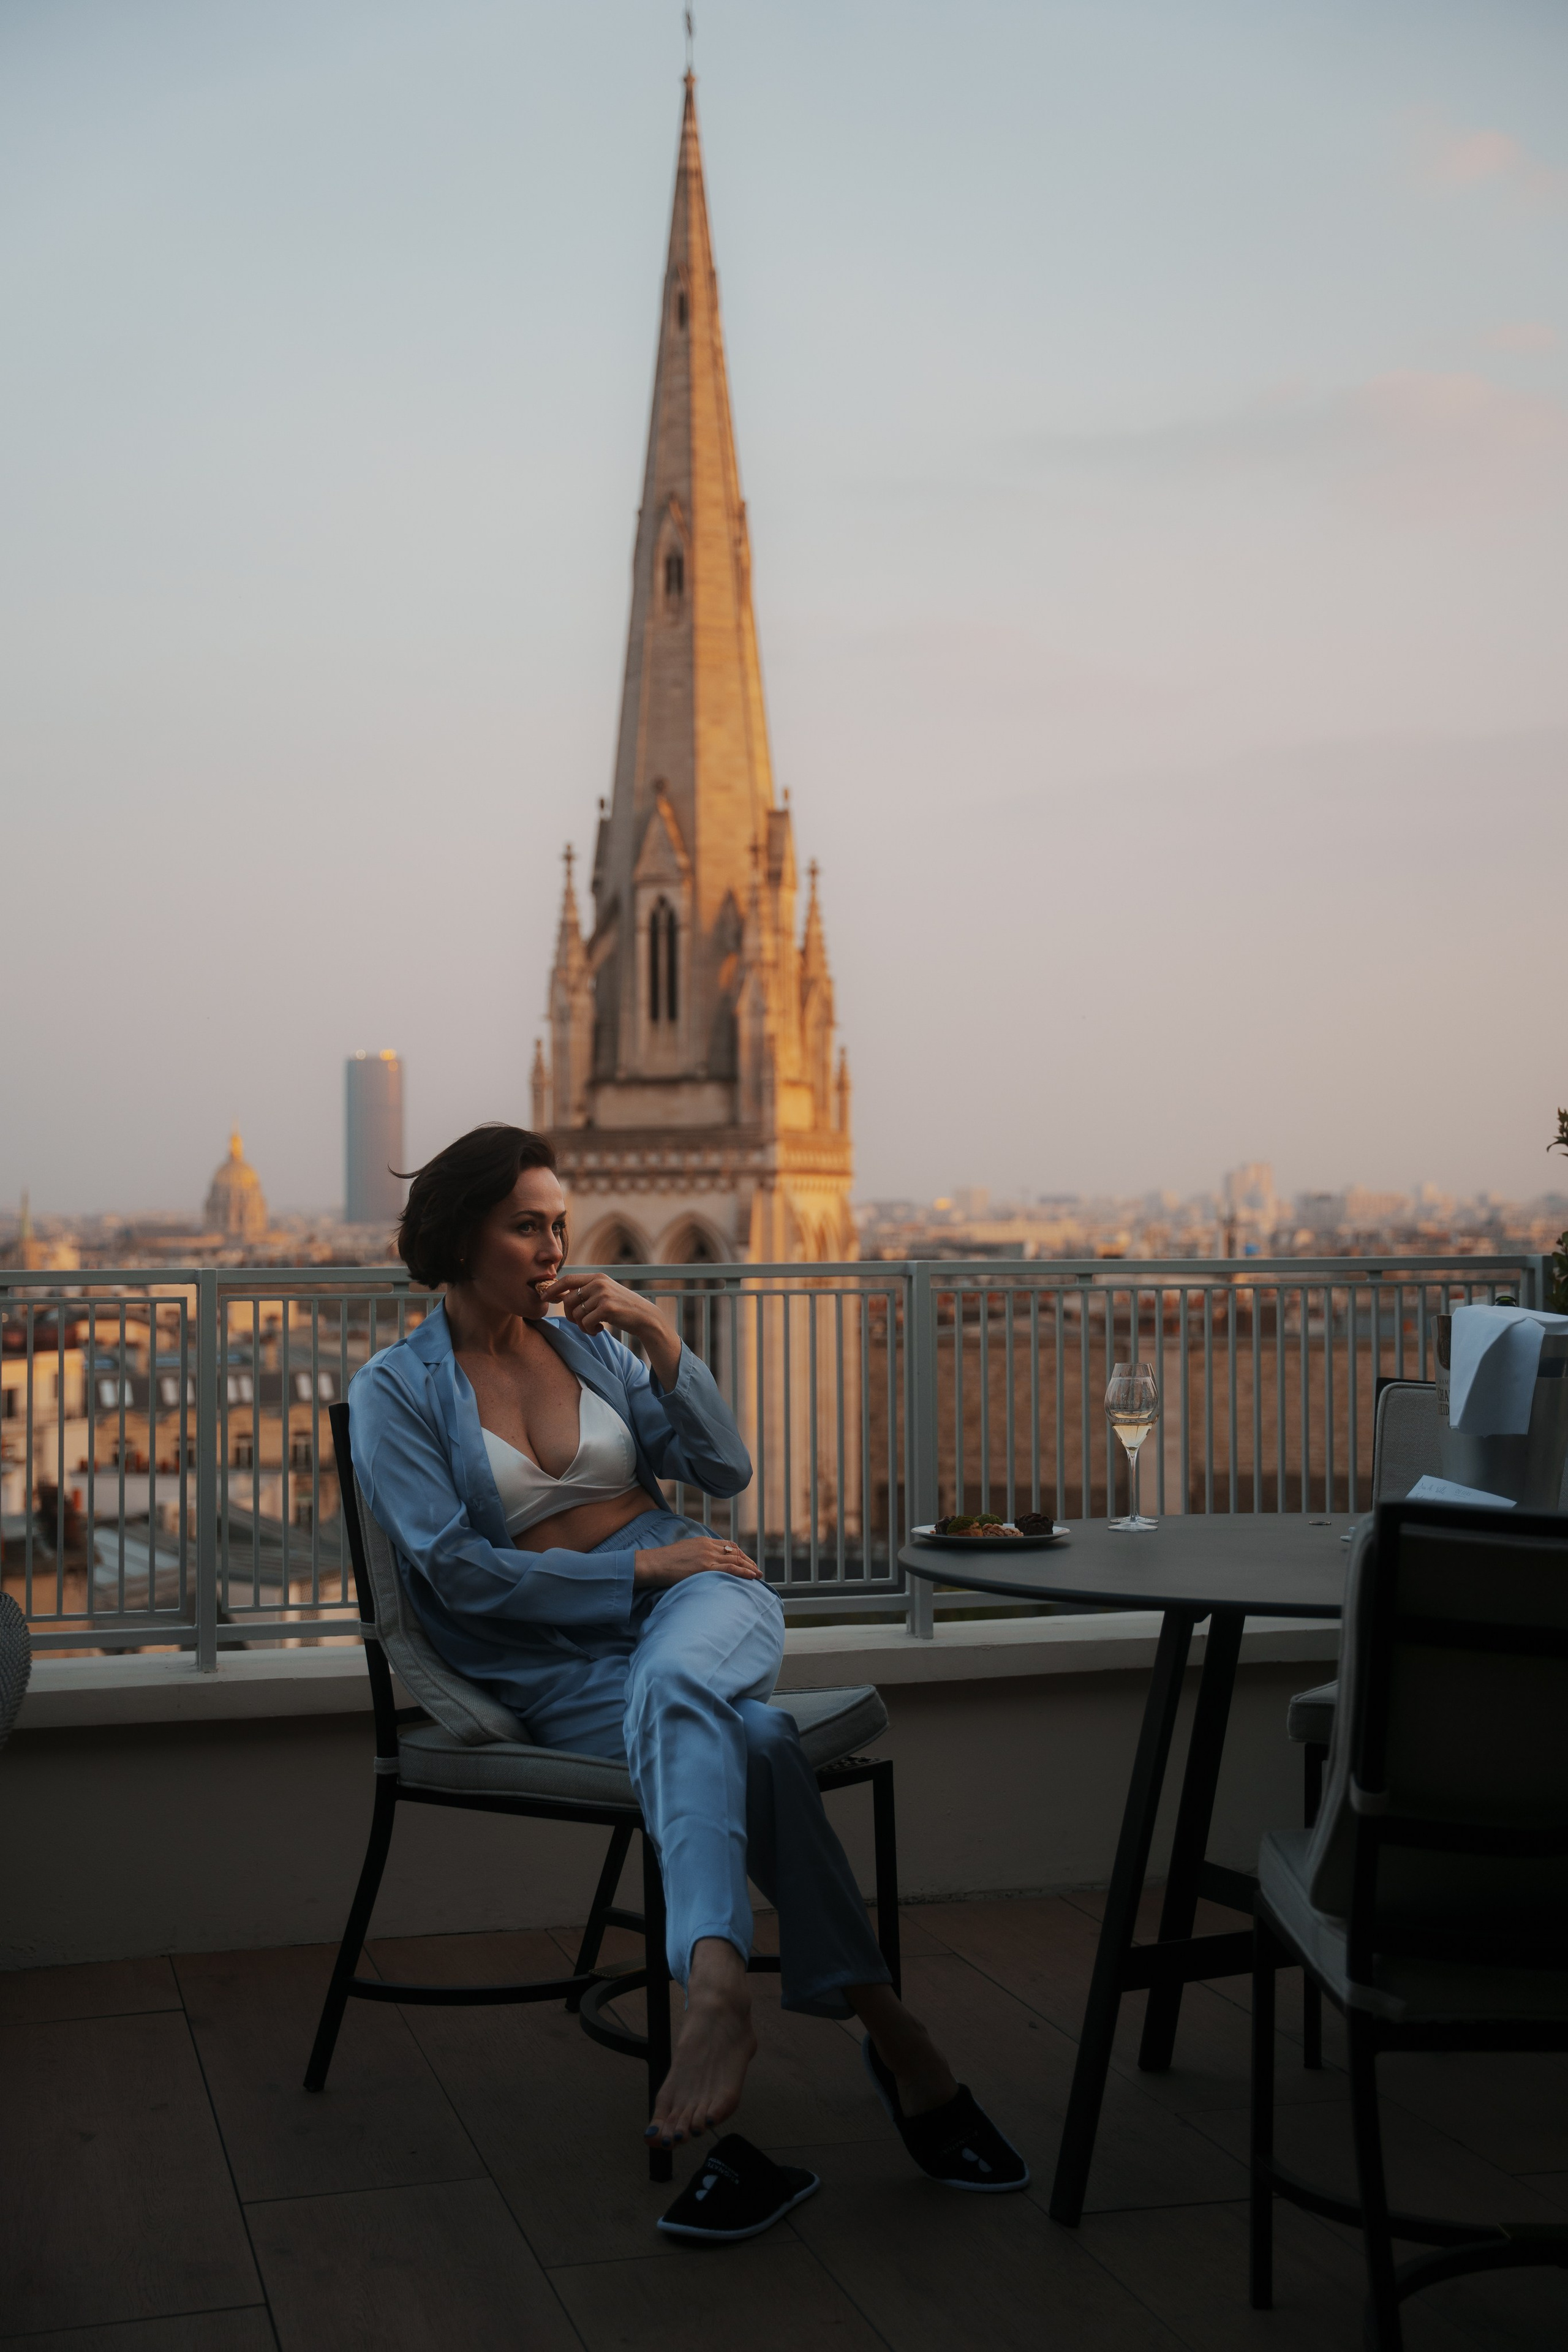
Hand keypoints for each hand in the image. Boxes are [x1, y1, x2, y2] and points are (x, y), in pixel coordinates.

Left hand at [540, 1270, 681, 1386]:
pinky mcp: (607, 1308)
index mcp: (597, 1277)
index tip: (543, 1298)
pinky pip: (586, 1322)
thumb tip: (562, 1296)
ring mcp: (603, 1295)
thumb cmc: (623, 1308)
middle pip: (569, 1300)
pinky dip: (590, 1330)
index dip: (553, 1288)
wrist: (645, 1317)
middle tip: (581, 1323)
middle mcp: (599, 1283)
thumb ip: (588, 1291)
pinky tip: (600, 1330)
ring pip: (577, 1314)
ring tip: (594, 1328)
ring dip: (582, 1326)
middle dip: (570, 1316)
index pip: (568, 1279)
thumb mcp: (606, 1293)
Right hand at [633, 1536, 762, 1588]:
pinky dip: (744, 1572)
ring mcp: (708, 1556)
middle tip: (757, 1570)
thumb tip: (703, 1562)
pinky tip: (752, 1577)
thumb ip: (697, 1553)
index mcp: (703, 1540)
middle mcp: (708, 1546)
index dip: (741, 1554)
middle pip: (735, 1552)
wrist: (654, 1563)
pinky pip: (730, 1569)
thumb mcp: (684, 1550)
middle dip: (748, 1562)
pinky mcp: (705, 1568)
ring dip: (750, 1568)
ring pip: (736, 1560)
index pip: (729, 1545)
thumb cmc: (665, 1560)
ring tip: (758, 1575)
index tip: (747, 1562)